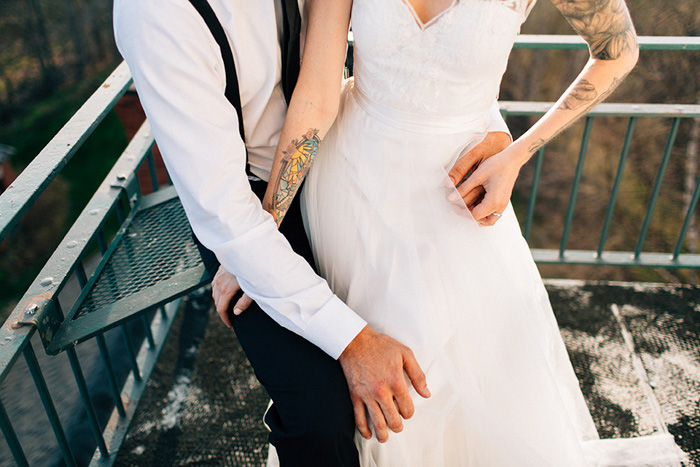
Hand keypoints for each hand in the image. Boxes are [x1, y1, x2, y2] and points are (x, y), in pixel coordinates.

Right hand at [212, 266, 252, 326]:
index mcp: (226, 290)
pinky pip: (214, 284)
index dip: (225, 318)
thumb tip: (236, 313)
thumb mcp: (252, 289)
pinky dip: (217, 292)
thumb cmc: (253, 271)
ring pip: (214, 293)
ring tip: (227, 308)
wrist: (250, 253)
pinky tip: (223, 293)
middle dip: (222, 312)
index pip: (221, 309)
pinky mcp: (220, 270)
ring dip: (219, 302)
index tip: (230, 324)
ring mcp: (218, 276)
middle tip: (230, 318)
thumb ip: (244, 302)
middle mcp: (219, 283)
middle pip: (217, 302)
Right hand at [338, 326, 429, 442]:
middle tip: (398, 426)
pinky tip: (368, 435)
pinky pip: (359, 418)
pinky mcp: (355, 395)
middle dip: (398, 426)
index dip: (409, 413)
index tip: (407, 411)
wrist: (355, 341)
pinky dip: (364, 429)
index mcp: (396, 382)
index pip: (407, 409)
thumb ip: (418, 375)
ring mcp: (367, 395)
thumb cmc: (380, 345)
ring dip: (383, 434)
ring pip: (377, 423)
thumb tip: (426, 393)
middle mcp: (382, 392)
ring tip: (385, 437)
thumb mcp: (405, 354)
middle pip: (393, 420)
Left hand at [457, 145, 524, 225]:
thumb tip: (451, 199)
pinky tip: (475, 204)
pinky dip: (484, 213)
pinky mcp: (503, 201)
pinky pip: (493, 214)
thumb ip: (464, 188)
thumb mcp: (477, 175)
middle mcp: (500, 206)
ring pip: (489, 220)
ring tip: (466, 206)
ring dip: (477, 216)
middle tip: (459, 206)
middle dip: (468, 215)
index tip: (453, 204)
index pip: (474, 215)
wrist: (512, 159)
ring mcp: (503, 204)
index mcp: (493, 201)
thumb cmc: (496, 164)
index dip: (462, 211)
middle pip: (481, 220)